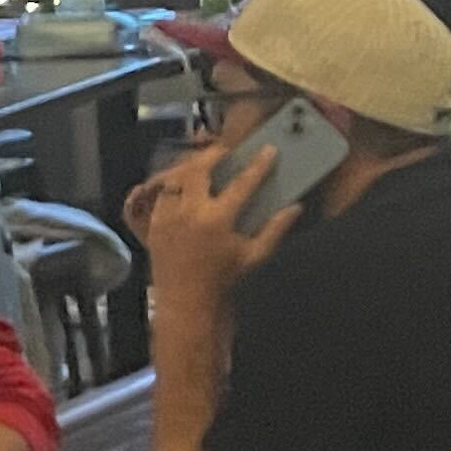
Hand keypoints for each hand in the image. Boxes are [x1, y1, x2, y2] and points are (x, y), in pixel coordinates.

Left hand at [139, 135, 300, 302]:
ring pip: (175, 177)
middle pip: (198, 168)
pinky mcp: (154, 222)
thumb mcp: (254, 255)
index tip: (267, 150)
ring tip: (204, 163)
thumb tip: (296, 207)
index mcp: (217, 219)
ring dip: (190, 167)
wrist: (186, 300)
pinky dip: (173, 184)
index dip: (257, 164)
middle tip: (226, 151)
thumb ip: (276, 229)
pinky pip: (161, 193)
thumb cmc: (223, 278)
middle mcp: (189, 212)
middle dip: (213, 154)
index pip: (241, 183)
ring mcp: (167, 215)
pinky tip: (184, 184)